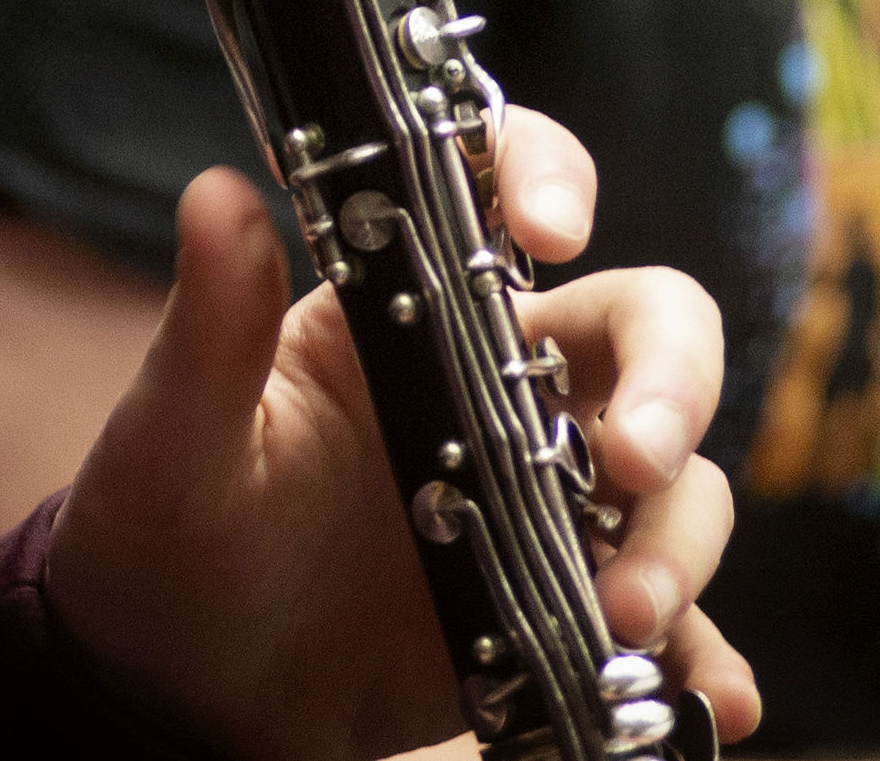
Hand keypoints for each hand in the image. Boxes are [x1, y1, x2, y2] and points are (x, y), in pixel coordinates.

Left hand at [46, 141, 760, 760]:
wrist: (179, 694)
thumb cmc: (167, 538)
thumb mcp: (173, 439)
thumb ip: (208, 329)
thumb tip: (214, 193)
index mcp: (411, 313)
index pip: (510, 194)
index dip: (551, 178)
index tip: (551, 231)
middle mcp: (500, 389)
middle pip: (648, 331)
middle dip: (673, 383)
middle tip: (633, 460)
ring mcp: (544, 502)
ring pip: (676, 483)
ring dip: (675, 544)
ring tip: (620, 619)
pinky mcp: (563, 609)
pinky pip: (671, 626)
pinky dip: (704, 659)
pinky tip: (711, 700)